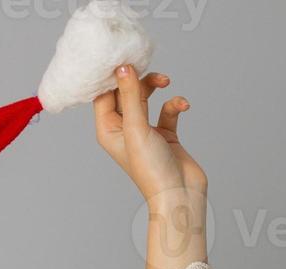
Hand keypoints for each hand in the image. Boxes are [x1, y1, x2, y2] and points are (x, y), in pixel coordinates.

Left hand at [93, 65, 206, 200]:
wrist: (180, 194)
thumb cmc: (151, 169)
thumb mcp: (136, 128)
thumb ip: (131, 96)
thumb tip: (123, 68)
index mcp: (108, 130)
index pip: (103, 96)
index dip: (110, 76)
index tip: (122, 57)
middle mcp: (123, 129)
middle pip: (125, 93)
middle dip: (137, 78)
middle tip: (148, 67)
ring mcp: (144, 131)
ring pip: (146, 97)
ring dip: (156, 86)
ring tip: (166, 82)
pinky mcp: (165, 133)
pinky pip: (167, 110)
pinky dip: (174, 104)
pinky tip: (182, 105)